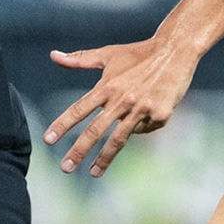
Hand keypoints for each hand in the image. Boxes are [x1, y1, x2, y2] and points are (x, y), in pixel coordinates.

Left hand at [43, 37, 199, 176]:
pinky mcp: (160, 114)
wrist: (175, 50)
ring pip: (119, 139)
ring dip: (104, 158)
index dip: (63, 125)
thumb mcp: (108, 55)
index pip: (80, 109)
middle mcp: (122, 99)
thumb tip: (53, 55)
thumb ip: (80, 59)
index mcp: (108, 85)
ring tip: (93, 173)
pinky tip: (147, 114)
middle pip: (96, 130)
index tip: (48, 140)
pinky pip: (144, 129)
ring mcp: (142, 108)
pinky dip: (140, 127)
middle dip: (78, 150)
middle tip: (65, 167)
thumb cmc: (138, 53)